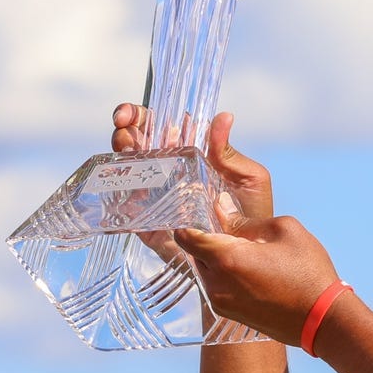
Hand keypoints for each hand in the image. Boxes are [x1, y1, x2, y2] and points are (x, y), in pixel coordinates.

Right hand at [111, 103, 273, 219]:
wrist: (251, 257)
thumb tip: (224, 117)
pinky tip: (119, 193)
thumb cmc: (255, 213)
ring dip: (120, 158)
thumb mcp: (250, 178)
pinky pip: (128, 212)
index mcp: (195, 154)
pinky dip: (118, 202)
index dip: (144, 116)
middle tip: (124, 131)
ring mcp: (159, 197)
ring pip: (129, 171)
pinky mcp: (152, 226)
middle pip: (139, 144)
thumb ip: (230, 152)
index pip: (164, 127)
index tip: (132, 115)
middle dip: (125, 132)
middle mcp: (172, 172)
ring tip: (126, 152)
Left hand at [175, 195, 341, 346]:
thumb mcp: (284, 231)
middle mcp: (216, 283)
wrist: (323, 320)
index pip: (185, 236)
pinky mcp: (229, 314)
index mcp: (226, 258)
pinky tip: (251, 269)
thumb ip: (246, 219)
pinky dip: (225, 275)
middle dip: (207, 239)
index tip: (204, 213)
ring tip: (246, 250)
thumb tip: (221, 208)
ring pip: (205, 271)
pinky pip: (216, 287)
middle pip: (194, 253)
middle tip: (231, 229)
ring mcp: (221, 302)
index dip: (190, 220)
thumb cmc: (308, 272)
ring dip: (217, 259)